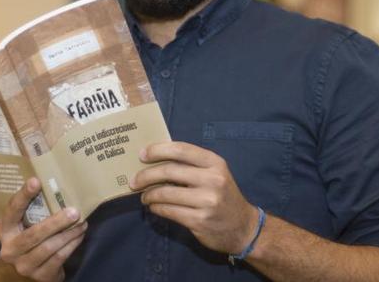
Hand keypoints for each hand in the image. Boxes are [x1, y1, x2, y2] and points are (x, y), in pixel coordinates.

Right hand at [0, 178, 87, 281]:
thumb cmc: (28, 237)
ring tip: (82, 222)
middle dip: (56, 222)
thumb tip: (53, 176)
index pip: (12, 210)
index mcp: (4, 230)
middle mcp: (10, 249)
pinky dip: (72, 245)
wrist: (23, 272)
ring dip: (69, 234)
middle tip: (74, 211)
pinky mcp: (40, 276)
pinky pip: (59, 258)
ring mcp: (24, 265)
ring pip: (49, 247)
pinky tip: (79, 234)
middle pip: (34, 235)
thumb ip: (32, 207)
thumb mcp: (24, 223)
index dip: (24, 195)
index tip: (36, 180)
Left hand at [131, 141, 258, 254]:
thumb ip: (192, 165)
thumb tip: (156, 159)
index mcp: (215, 163)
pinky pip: (169, 211)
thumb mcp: (215, 174)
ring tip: (144, 196)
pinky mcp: (200, 220)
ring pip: (166, 193)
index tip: (142, 154)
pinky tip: (154, 207)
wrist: (243, 227)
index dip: (158, 150)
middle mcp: (213, 180)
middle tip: (134, 180)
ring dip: (149, 195)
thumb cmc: (223, 196)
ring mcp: (207, 201)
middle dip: (146, 175)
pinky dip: (156, 208)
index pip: (181, 150)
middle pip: (169, 171)